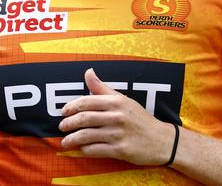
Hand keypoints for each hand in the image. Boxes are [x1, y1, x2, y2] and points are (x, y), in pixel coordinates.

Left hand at [59, 68, 175, 164]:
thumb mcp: (123, 100)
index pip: (87, 101)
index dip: (71, 106)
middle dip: (69, 123)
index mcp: (116, 102)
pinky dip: (85, 149)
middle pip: (84, 118)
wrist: (160, 140)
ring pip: (87, 135)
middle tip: (62, 126)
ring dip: (72, 139)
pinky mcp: (120, 150)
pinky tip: (81, 148)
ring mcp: (118, 134)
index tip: (64, 111)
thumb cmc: (139, 119)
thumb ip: (102, 88)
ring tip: (65, 141)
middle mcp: (117, 116)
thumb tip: (88, 72)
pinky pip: (96, 150)